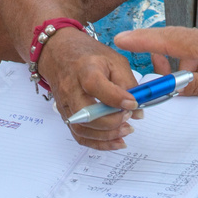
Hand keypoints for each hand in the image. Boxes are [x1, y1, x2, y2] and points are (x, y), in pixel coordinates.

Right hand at [38, 29, 140, 149]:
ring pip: (83, 130)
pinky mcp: (65, 116)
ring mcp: (65, 105)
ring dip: (107, 135)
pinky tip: (115, 141)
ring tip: (126, 130)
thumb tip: (137, 110)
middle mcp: (71, 89)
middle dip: (112, 122)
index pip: (96, 86)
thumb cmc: (89, 56)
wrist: (60, 54)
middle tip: (129, 118)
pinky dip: (99, 143)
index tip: (133, 104)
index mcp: (84, 69)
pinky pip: (80, 136)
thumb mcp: (114, 61)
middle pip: (87, 114)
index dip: (116, 98)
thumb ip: (127, 83)